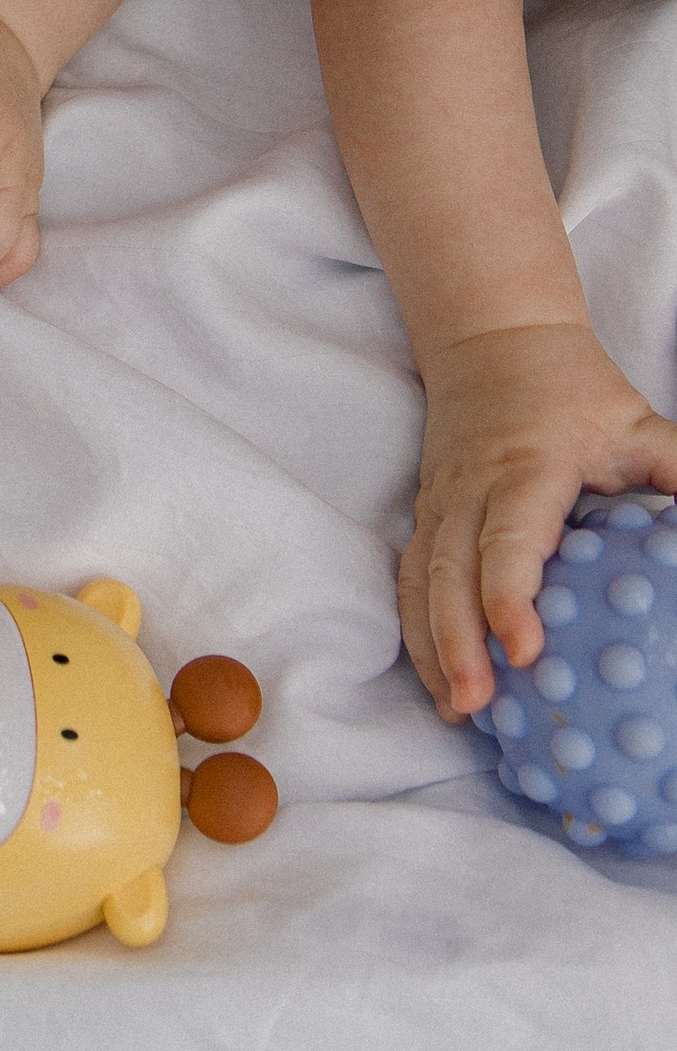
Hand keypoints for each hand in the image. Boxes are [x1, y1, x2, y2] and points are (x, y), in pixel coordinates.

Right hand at [403, 323, 676, 718]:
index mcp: (522, 468)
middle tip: (481, 706)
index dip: (509, 595)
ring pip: (420, 581)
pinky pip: (412, 579)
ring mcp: (439, 504)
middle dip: (456, 642)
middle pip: (447, 572)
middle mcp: (469, 490)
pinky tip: (442, 682)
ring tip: (458, 710)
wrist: (491, 339)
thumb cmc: (574, 388)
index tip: (526, 650)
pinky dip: (420, 632)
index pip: (507, 539)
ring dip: (432, 646)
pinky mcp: (426, 516)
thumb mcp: (638, 422)